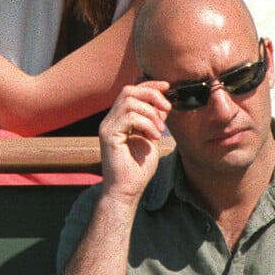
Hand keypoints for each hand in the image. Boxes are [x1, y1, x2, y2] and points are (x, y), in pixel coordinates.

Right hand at [98, 81, 170, 201]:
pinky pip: (129, 116)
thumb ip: (155, 119)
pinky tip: (154, 136)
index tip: (167, 86)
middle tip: (167, 108)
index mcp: (120, 118)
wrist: (128, 189)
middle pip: (129, 91)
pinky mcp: (108, 135)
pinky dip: (146, 123)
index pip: (132, 91)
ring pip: (129, 102)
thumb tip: (164, 102)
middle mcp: (111, 119)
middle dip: (152, 94)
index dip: (149, 85)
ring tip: (160, 130)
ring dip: (151, 113)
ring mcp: (107, 126)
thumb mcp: (152, 137)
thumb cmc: (139, 168)